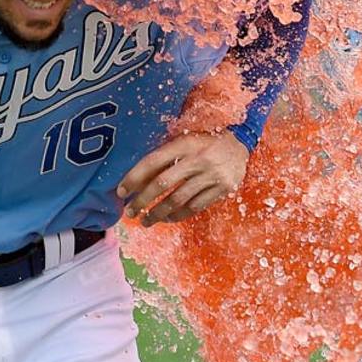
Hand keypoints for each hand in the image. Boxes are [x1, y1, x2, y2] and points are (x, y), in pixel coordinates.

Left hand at [116, 131, 249, 225]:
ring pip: (178, 199)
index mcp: (184, 144)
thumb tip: (138, 180)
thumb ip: (166, 157)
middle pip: (163, 183)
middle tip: (130, 211)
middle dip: (142, 200)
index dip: (134, 177)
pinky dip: (178, 215)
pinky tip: (167, 219)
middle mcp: (197, 159)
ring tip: (145, 221)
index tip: (121, 191)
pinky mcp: (223, 189)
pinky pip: (195, 207)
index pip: (153, 162)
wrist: (240, 143)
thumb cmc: (205, 143)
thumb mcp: (185, 141)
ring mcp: (211, 175)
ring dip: (158, 213)